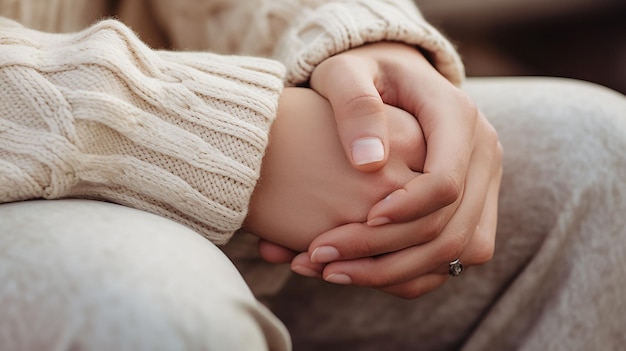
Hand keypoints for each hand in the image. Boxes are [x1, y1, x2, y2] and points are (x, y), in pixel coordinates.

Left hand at [260, 42, 502, 298]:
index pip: (445, 182)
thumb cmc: (361, 73)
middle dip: (385, 253)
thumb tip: (369, 163)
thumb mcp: (346, 73)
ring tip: (332, 273)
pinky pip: (455, 255)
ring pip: (458, 250)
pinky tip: (362, 272)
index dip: (404, 211)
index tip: (358, 219)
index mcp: (457, 116)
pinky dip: (411, 272)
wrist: (389, 78)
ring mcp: (483, 182)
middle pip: (451, 227)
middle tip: (322, 258)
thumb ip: (356, 106)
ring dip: (395, 272)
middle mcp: (482, 152)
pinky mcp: (473, 204)